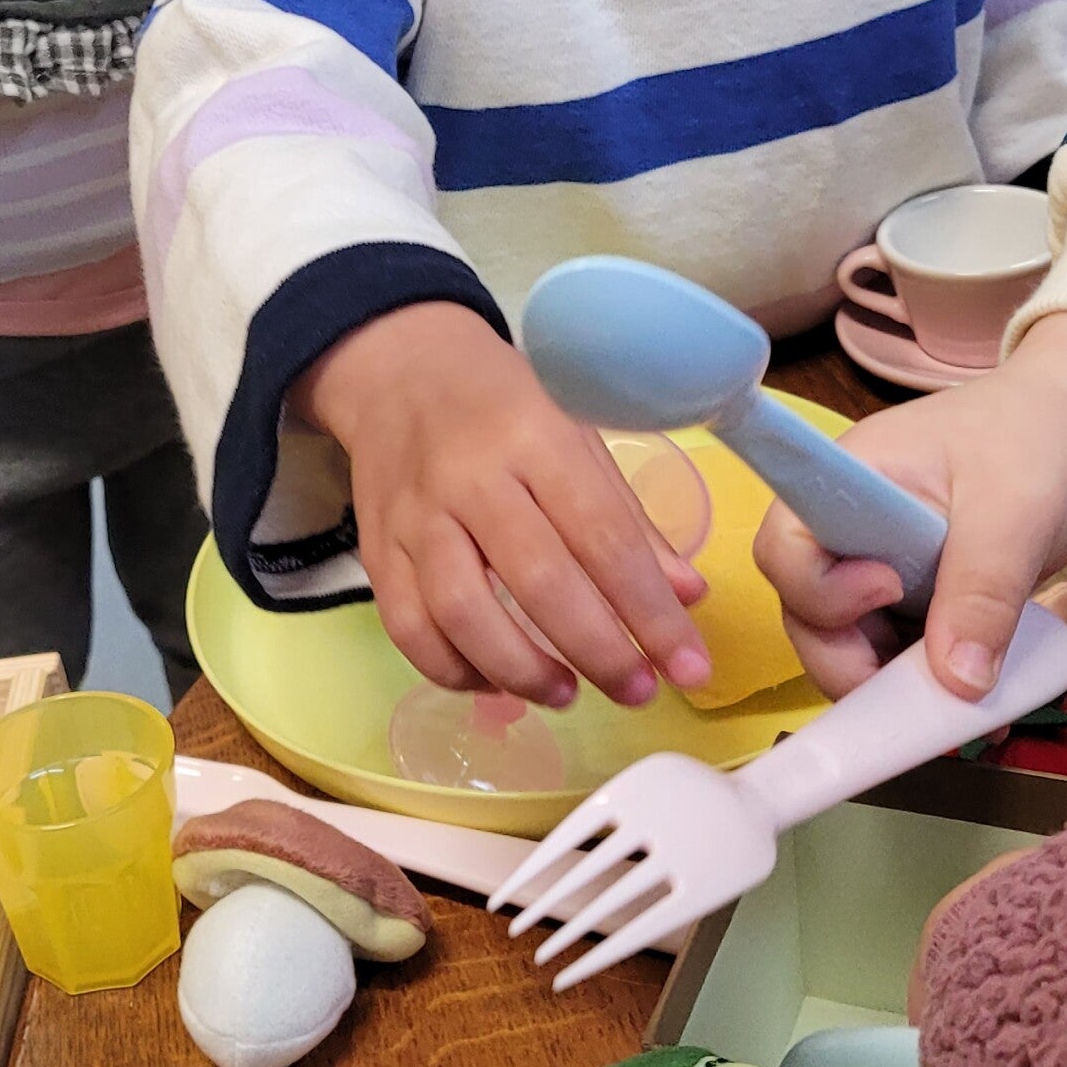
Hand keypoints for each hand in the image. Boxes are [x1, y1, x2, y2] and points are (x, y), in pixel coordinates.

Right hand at [294, 301, 711, 707]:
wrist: (399, 373)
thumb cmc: (505, 407)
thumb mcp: (578, 435)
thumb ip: (628, 519)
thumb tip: (687, 596)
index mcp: (536, 437)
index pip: (604, 537)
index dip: (652, 613)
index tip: (690, 669)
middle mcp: (471, 477)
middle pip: (538, 582)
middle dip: (599, 652)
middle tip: (638, 692)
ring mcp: (415, 517)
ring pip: (462, 614)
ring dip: (521, 671)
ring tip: (566, 693)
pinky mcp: (376, 550)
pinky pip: (407, 629)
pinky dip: (454, 671)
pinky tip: (497, 682)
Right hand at [755, 312, 1066, 699]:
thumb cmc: (1033, 442)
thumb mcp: (1016, 513)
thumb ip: (983, 593)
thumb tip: (957, 685)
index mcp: (845, 483)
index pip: (786, 550)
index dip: (821, 591)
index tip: (891, 590)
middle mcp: (843, 529)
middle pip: (806, 612)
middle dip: (851, 662)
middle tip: (918, 694)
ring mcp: (871, 566)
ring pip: (847, 642)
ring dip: (891, 682)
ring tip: (956, 705)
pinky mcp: (904, 598)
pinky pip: (893, 650)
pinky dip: (924, 680)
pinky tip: (972, 696)